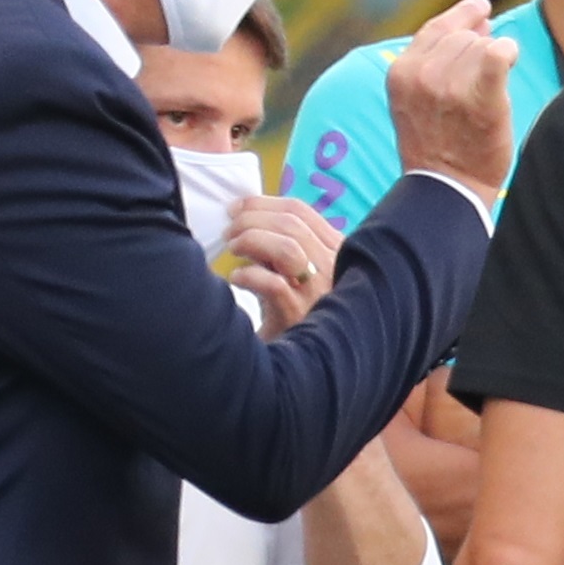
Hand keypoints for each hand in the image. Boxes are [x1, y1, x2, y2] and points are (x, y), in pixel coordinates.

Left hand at [228, 195, 341, 338]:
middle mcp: (334, 268)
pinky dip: (249, 275)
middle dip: (251, 220)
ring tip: (232, 249)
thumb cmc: (292, 312)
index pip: (301, 211)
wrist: (298, 361)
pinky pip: (273, 285)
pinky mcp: (300, 316)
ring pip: (287, 248)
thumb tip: (243, 216)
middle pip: (291, 224)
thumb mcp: (294, 272)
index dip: (263, 203)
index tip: (235, 208)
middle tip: (227, 231)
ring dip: (251, 240)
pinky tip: (235, 278)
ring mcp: (319, 293)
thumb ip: (280, 244)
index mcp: (336, 250)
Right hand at [387, 0, 517, 206]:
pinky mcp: (480, 97)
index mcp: (401, 72)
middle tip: (486, 73)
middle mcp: (421, 74)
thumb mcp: (417, 100)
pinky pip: (499, 54)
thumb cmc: (438, 148)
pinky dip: (508, 53)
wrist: (448, 191)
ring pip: (483, 46)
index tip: (482, 9)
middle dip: (479, 49)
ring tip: (489, 91)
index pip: (436, 28)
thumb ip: (437, 60)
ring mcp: (449, 85)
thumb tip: (479, 19)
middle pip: (463, 37)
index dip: (463, 16)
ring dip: (494, 60)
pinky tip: (510, 60)